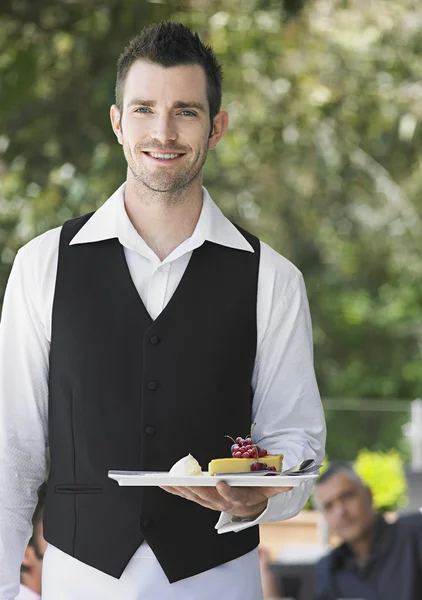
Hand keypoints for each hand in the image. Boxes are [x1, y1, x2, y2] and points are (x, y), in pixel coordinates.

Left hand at [159, 481, 291, 518]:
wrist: (249, 505)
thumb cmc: (258, 490)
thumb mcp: (270, 487)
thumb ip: (278, 485)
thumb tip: (292, 483)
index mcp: (240, 499)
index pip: (233, 497)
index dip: (226, 492)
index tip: (220, 483)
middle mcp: (223, 503)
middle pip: (208, 497)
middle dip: (195, 488)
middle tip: (185, 480)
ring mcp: (210, 502)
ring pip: (194, 497)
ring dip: (181, 489)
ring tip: (168, 480)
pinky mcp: (201, 498)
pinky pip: (186, 495)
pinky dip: (175, 490)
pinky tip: (164, 483)